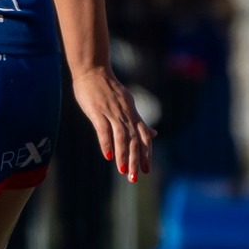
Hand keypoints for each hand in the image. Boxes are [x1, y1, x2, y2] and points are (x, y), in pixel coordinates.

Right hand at [71, 65, 153, 181]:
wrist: (93, 70)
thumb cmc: (108, 88)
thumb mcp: (128, 104)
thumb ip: (139, 121)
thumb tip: (154, 133)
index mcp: (132, 114)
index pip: (144, 136)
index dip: (146, 153)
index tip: (147, 169)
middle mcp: (125, 114)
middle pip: (134, 140)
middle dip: (135, 160)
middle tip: (135, 178)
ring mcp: (111, 113)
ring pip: (121, 137)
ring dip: (123, 156)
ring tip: (123, 172)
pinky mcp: (97, 111)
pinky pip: (104, 130)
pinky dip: (107, 143)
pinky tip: (108, 156)